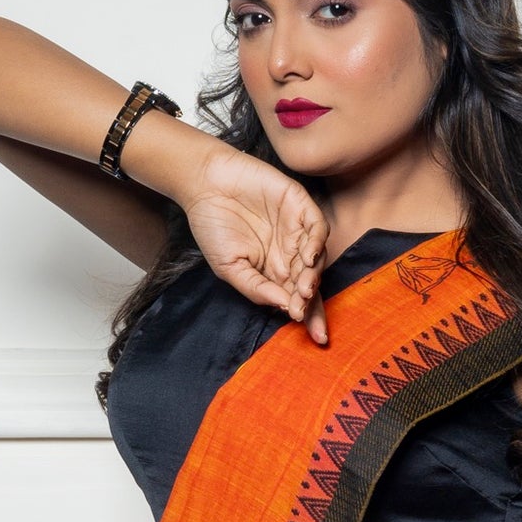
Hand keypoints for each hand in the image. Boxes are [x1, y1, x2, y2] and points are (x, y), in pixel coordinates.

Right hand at [182, 146, 328, 342]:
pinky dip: (316, 242)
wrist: (204, 184)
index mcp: (275, 272)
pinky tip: (308, 256)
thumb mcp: (229, 268)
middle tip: (304, 311)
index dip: (310, 317)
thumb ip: (257, 289)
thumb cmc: (213, 226)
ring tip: (303, 288)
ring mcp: (296, 230)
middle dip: (313, 301)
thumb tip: (284, 308)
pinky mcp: (299, 204)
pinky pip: (317, 227)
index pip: (298, 298)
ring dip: (313, 275)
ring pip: (317, 257)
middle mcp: (289, 253)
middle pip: (311, 282)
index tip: (314, 337)